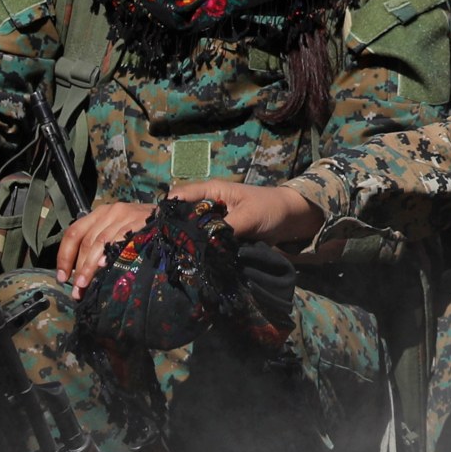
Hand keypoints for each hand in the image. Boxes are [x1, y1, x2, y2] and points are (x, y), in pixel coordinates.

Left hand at [55, 202, 157, 295]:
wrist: (171, 215)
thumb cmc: (140, 228)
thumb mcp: (116, 230)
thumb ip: (99, 246)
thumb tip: (80, 275)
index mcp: (99, 213)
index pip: (73, 232)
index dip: (64, 256)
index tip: (62, 278)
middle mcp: (109, 212)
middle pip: (85, 241)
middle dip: (78, 268)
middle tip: (76, 291)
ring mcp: (124, 215)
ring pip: (98, 243)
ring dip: (89, 267)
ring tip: (84, 286)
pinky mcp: (138, 222)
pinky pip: (119, 240)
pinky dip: (109, 254)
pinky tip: (104, 267)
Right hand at [168, 179, 321, 243]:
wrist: (291, 220)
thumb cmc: (270, 209)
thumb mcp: (248, 217)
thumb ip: (225, 228)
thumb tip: (204, 244)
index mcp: (211, 191)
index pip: (180, 196)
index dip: (167, 211)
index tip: (159, 230)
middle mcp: (208, 203)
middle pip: (182, 215)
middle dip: (174, 230)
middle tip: (166, 249)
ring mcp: (213, 219)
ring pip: (192, 229)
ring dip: (186, 242)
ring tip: (176, 257)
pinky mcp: (220, 233)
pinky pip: (205, 240)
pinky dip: (200, 249)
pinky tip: (192, 260)